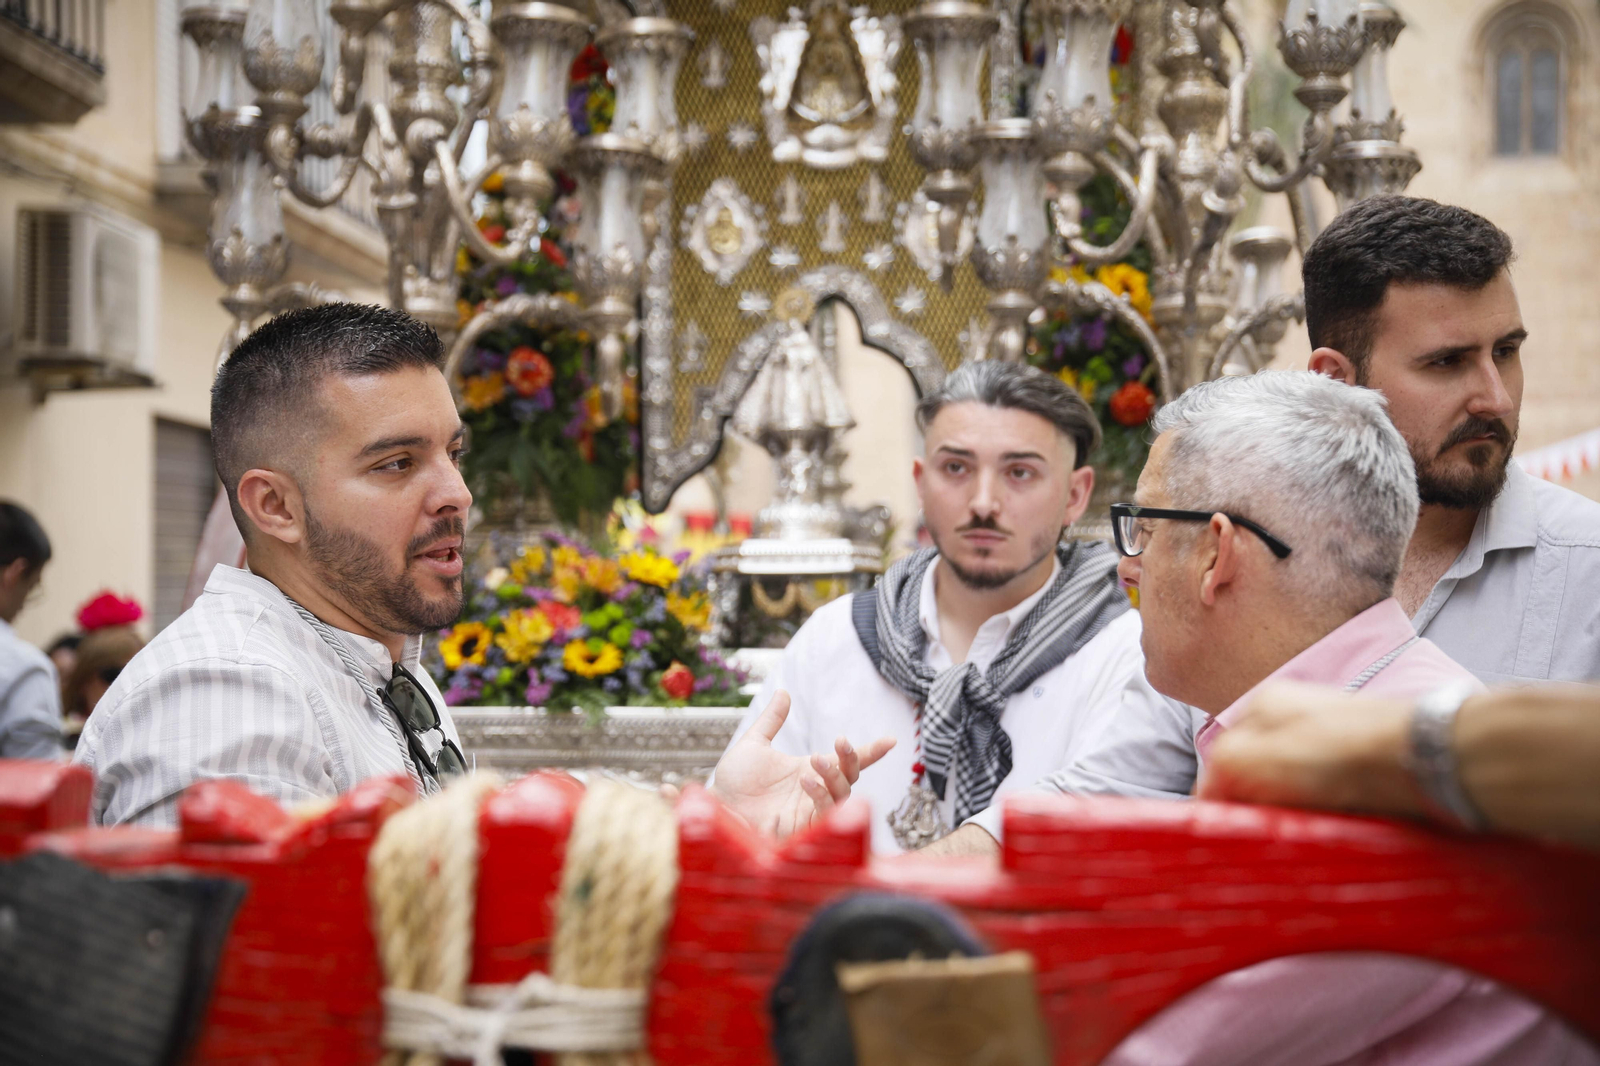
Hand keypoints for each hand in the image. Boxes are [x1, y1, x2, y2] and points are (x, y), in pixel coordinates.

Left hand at [709, 690, 895, 837]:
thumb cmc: (733, 783)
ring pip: (842, 795)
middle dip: (852, 759)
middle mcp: (815, 791)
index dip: (870, 752)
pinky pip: (824, 814)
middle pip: (850, 777)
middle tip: (840, 742)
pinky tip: (806, 780)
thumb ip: (772, 721)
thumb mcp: (754, 745)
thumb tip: (784, 692)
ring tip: (816, 759)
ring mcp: (810, 811)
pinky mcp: (803, 830)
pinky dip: (821, 795)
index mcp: (809, 771)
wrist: (716, 808)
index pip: (847, 761)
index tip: (891, 740)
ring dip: (835, 776)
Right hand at [1196, 681, 1419, 815]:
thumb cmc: (1333, 754)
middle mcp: (1298, 717)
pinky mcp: (1368, 766)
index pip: (1222, 758)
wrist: (1423, 759)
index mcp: (1263, 705)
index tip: (1227, 830)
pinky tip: (1337, 825)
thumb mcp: (1248, 757)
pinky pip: (1332, 799)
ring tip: (1306, 831)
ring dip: (1295, 814)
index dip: (1221, 798)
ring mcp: (1336, 739)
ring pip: (1296, 790)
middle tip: (1267, 833)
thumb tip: (1207, 800)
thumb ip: (1216, 771)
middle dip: (1259, 806)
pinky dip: (1328, 816)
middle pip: (1260, 774)